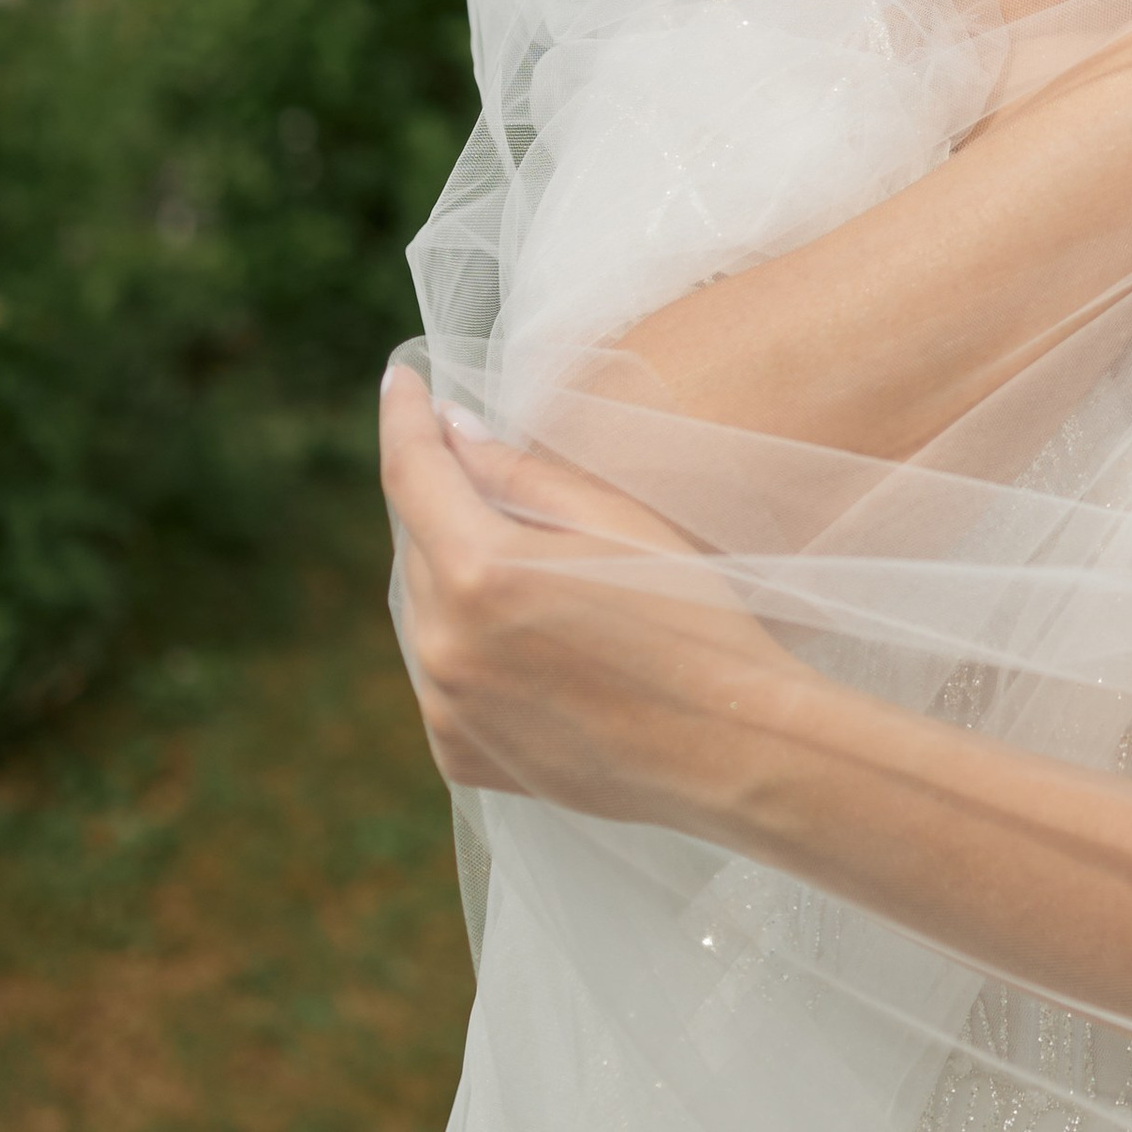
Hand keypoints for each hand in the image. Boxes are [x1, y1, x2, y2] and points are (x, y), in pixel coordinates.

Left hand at [380, 365, 792, 831]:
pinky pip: (439, 675)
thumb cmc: (693, 619)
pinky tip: (528, 636)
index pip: (412, 472)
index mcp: (483, 571)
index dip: (402, 416)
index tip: (400, 377)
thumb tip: (453, 432)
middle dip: (440, 497)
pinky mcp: (459, 755)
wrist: (731, 748)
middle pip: (412, 542)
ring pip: (421, 610)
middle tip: (480, 464)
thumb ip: (523, 473)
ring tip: (524, 561)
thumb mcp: (620, 521)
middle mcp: (446, 645)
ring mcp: (446, 709)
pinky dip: (464, 641)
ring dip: (450, 572)